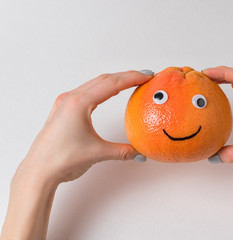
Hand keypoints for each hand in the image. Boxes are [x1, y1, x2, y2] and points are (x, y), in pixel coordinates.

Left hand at [15, 70, 151, 184]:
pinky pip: (86, 91)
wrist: (39, 171)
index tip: (147, 75)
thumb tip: (140, 154)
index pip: (112, 84)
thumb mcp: (98, 153)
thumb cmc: (62, 159)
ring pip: (94, 84)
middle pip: (104, 79)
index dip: (132, 78)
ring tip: (131, 81)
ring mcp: (65, 103)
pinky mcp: (63, 109)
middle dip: (126, 76)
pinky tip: (109, 92)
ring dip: (114, 81)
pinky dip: (102, 89)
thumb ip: (123, 151)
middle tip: (144, 76)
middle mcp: (71, 98)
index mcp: (79, 103)